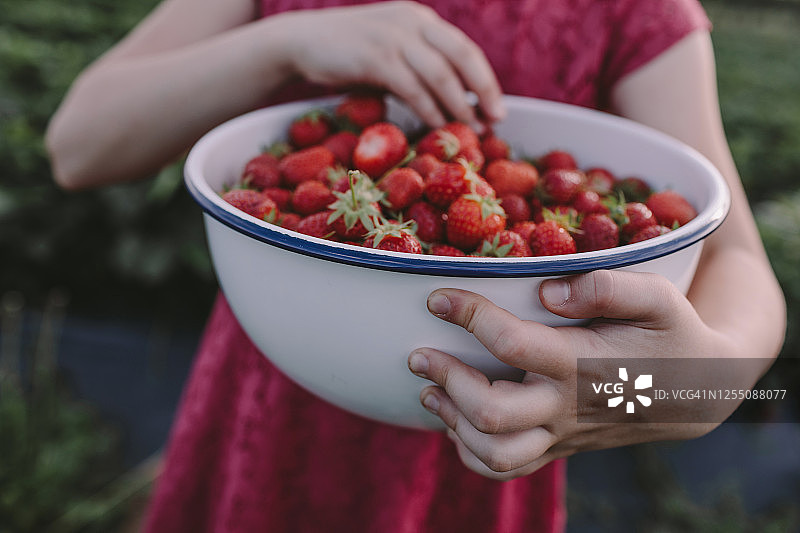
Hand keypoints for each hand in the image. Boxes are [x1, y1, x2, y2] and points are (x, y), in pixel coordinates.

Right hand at [278, 1, 504, 128]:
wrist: (302, 41)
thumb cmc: (349, 55)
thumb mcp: (391, 52)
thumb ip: (417, 67)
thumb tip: (450, 100)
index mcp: (421, 20)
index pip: (464, 48)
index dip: (485, 79)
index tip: (497, 107)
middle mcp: (413, 23)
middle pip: (463, 55)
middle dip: (483, 89)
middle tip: (495, 119)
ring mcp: (394, 37)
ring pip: (439, 74)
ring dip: (458, 105)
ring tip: (469, 129)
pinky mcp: (375, 57)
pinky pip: (412, 87)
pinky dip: (428, 109)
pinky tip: (437, 126)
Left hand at [407, 270, 746, 479]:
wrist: (697, 393)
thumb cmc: (671, 334)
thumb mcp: (658, 297)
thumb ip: (607, 287)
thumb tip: (545, 291)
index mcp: (583, 362)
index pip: (512, 342)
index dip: (468, 316)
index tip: (438, 297)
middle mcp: (566, 406)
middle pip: (491, 412)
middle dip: (445, 380)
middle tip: (418, 354)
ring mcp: (560, 434)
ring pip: (493, 452)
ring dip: (451, 421)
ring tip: (429, 390)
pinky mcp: (558, 448)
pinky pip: (506, 469)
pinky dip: (471, 452)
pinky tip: (456, 421)